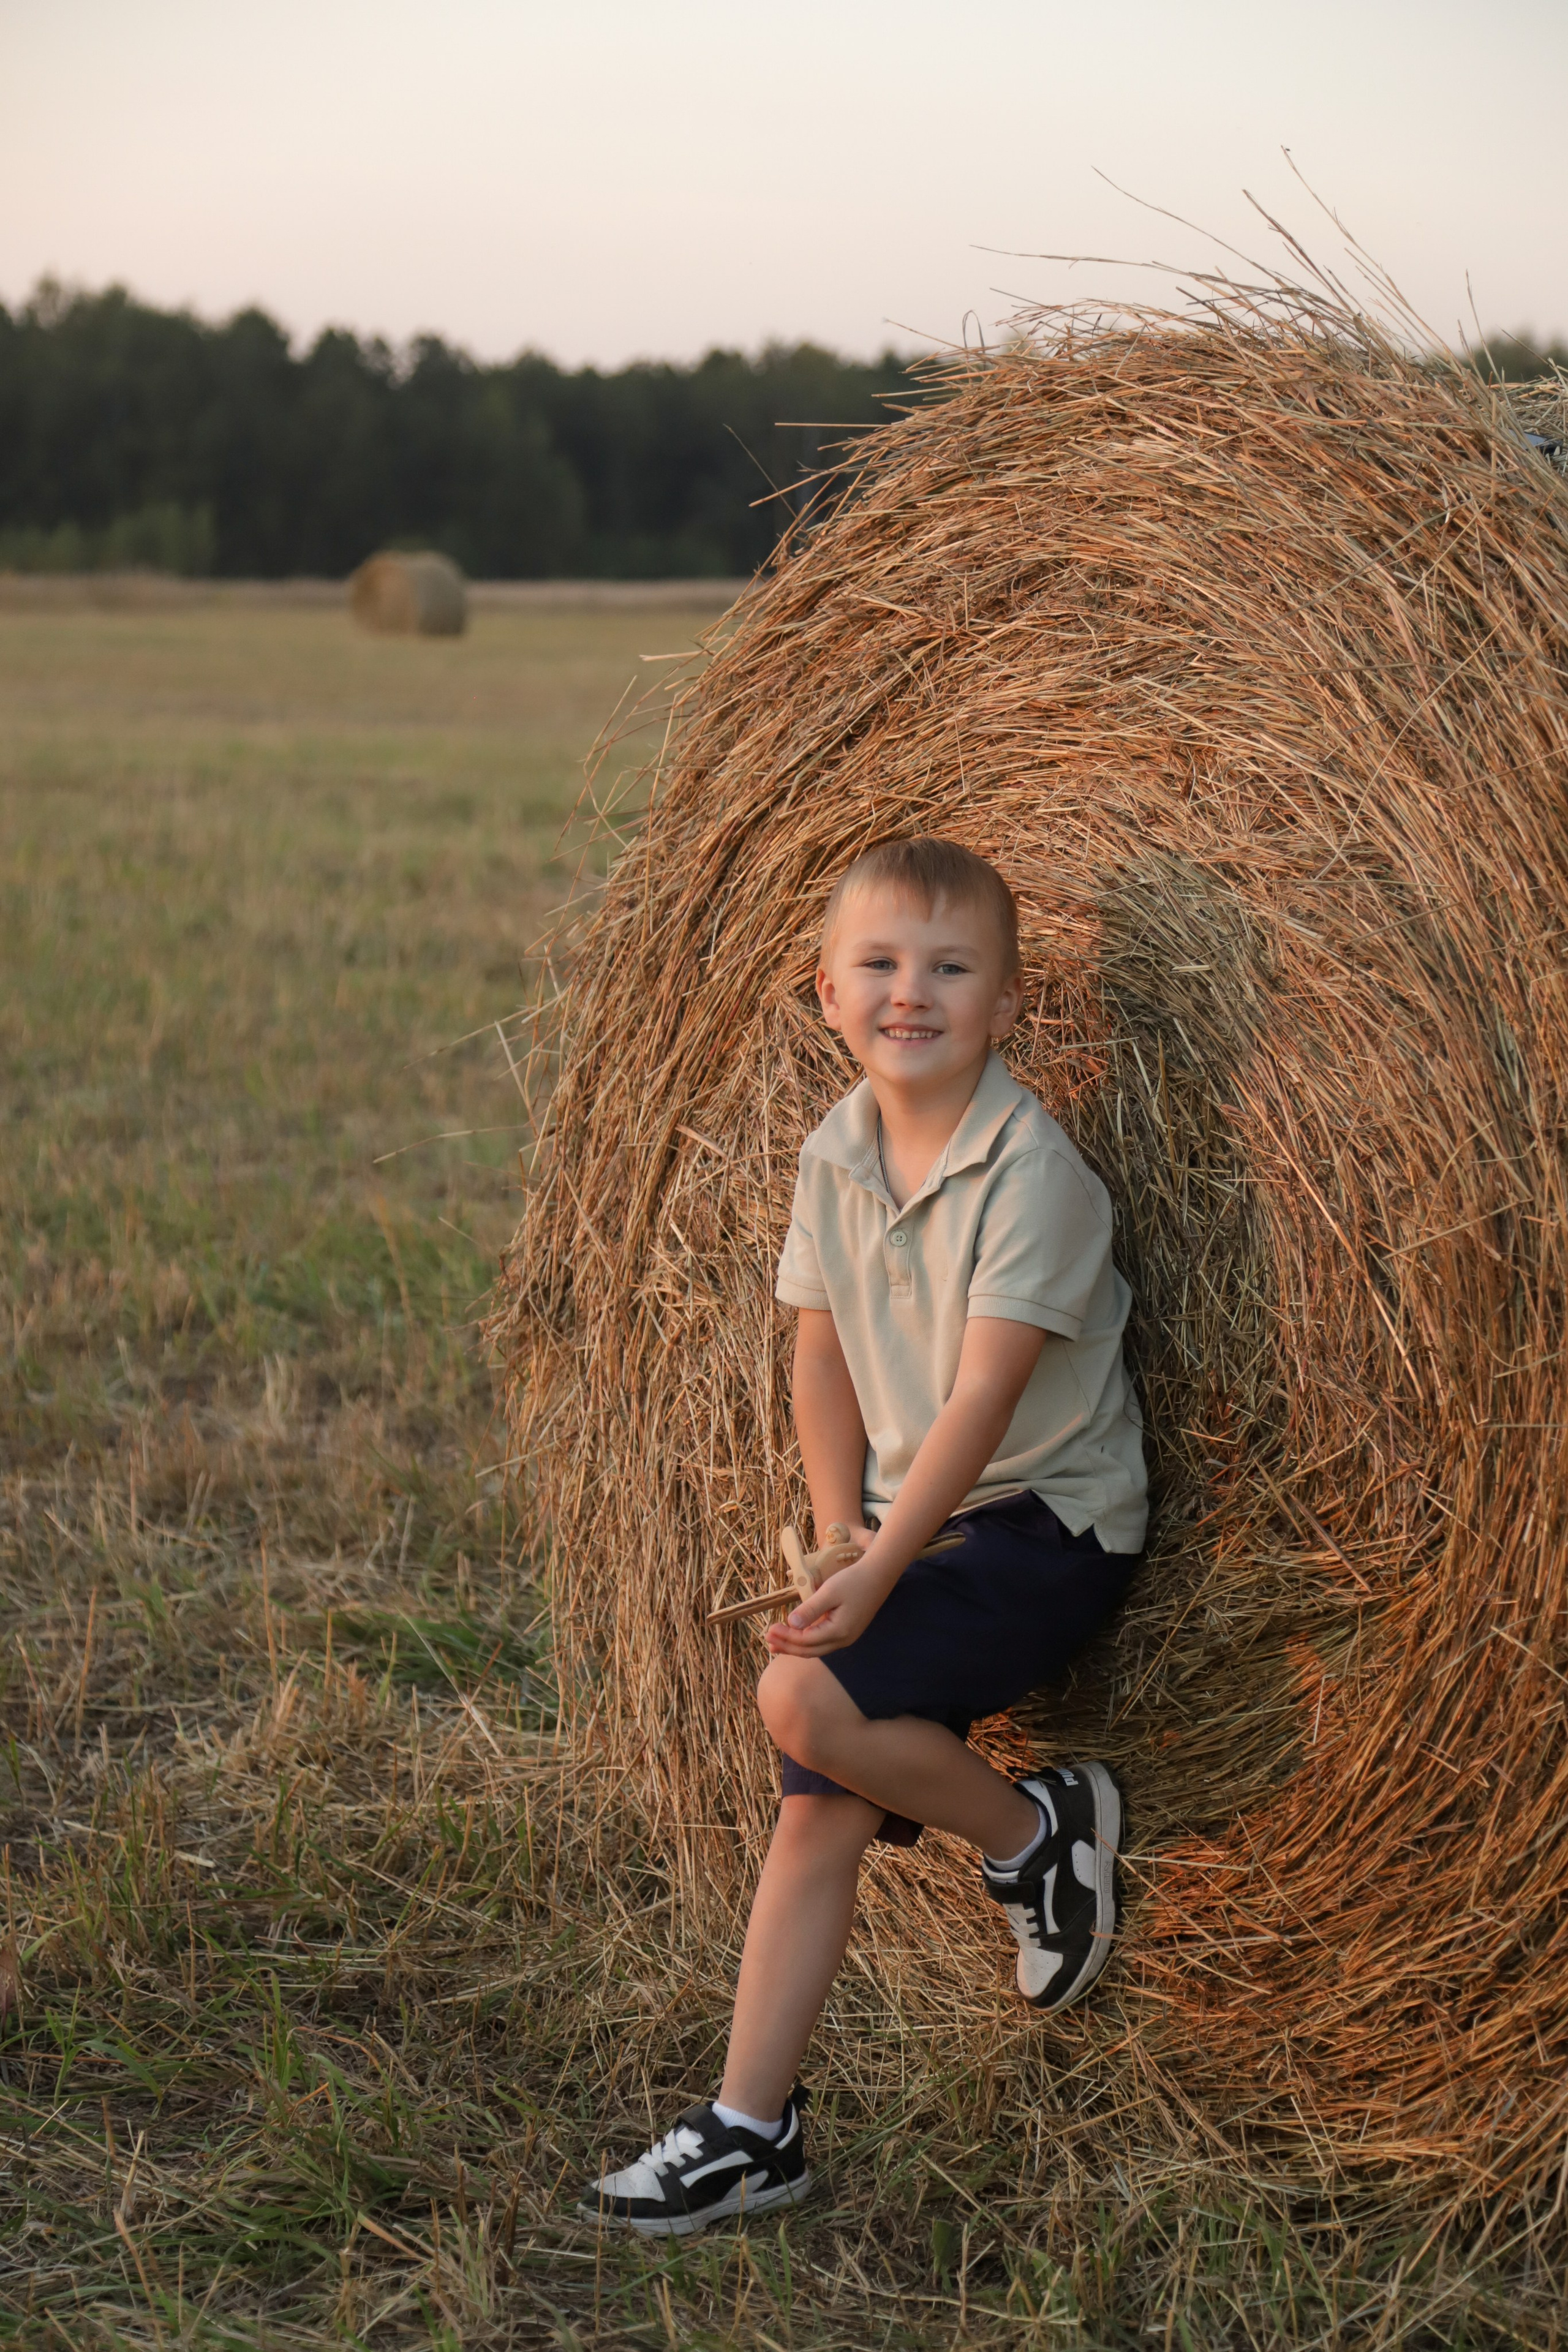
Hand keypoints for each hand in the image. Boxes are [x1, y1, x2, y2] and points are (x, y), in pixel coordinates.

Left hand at [765, 1554, 889, 1657]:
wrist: (878, 1575)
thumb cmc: (854, 1580)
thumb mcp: (829, 1592)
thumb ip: (810, 1609)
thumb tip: (791, 1624)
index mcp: (838, 1631)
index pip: (805, 1641)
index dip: (786, 1637)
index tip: (769, 1629)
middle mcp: (843, 1639)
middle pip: (809, 1650)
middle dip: (787, 1646)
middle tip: (767, 1640)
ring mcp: (846, 1637)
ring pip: (816, 1648)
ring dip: (795, 1646)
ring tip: (776, 1644)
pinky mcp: (846, 1631)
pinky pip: (822, 1641)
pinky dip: (806, 1640)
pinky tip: (796, 1635)